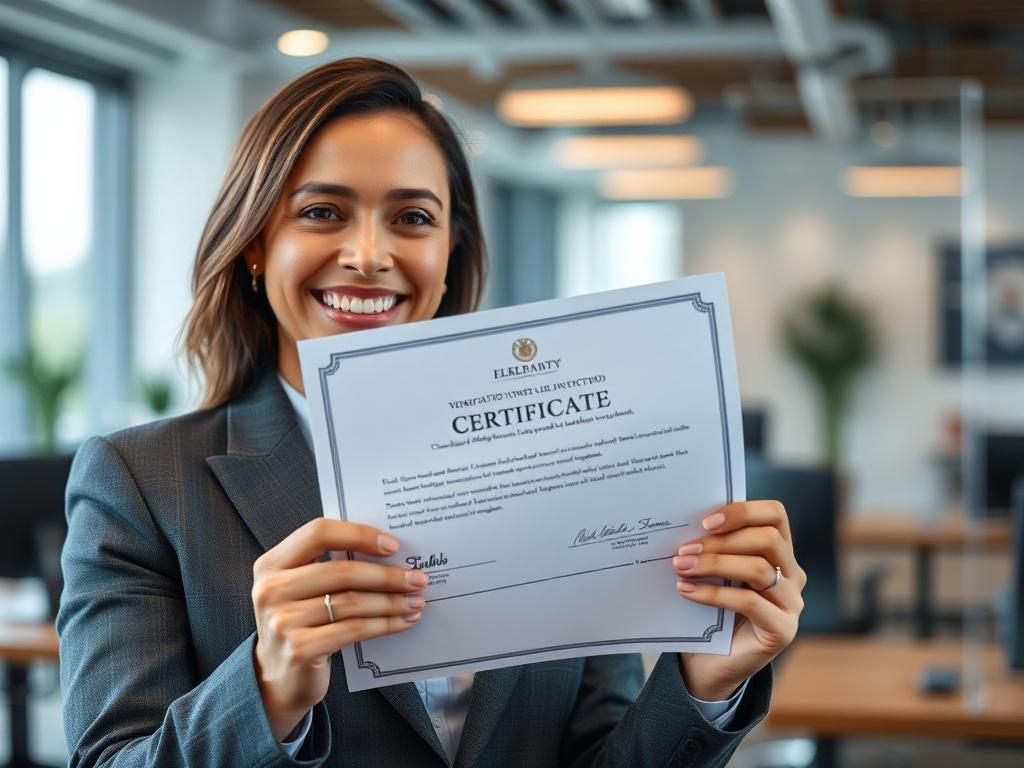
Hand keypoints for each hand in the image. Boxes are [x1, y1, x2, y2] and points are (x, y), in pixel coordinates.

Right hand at [251, 518, 426, 738]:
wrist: (278, 679)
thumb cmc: (300, 625)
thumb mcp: (302, 590)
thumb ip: (330, 567)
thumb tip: (389, 553)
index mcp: (272, 564)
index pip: (318, 533)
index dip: (358, 534)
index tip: (393, 545)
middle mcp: (271, 590)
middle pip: (341, 571)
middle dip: (386, 575)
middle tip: (417, 579)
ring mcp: (282, 621)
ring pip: (352, 602)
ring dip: (391, 601)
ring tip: (416, 601)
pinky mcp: (299, 650)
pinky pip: (353, 630)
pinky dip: (384, 624)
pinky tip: (403, 622)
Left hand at [671, 501, 805, 700]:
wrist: (709, 662)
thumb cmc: (710, 609)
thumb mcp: (713, 572)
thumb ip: (713, 547)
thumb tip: (685, 521)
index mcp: (779, 552)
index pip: (775, 514)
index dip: (742, 511)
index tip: (705, 521)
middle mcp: (792, 574)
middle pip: (768, 538)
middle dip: (721, 541)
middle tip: (683, 550)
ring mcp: (792, 603)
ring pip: (758, 568)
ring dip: (714, 564)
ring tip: (681, 567)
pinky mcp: (783, 630)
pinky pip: (750, 602)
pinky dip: (713, 593)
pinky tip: (686, 591)